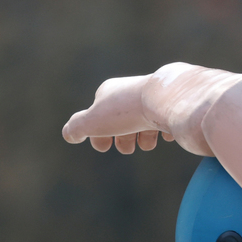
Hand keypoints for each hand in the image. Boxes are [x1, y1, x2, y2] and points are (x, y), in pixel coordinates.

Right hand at [61, 63, 241, 155]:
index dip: (98, 135)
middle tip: (128, 148)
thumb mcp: (94, 122)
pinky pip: (167, 119)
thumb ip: (77, 128)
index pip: (98, 115)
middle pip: (122, 120)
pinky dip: (165, 130)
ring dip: (144, 137)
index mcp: (109, 92)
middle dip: (123, 138)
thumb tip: (68, 134)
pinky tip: (166, 135)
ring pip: (144, 121)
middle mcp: (130, 92)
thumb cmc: (126, 112)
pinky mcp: (172, 105)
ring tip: (147, 143)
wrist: (165, 99)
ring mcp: (152, 98)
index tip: (104, 148)